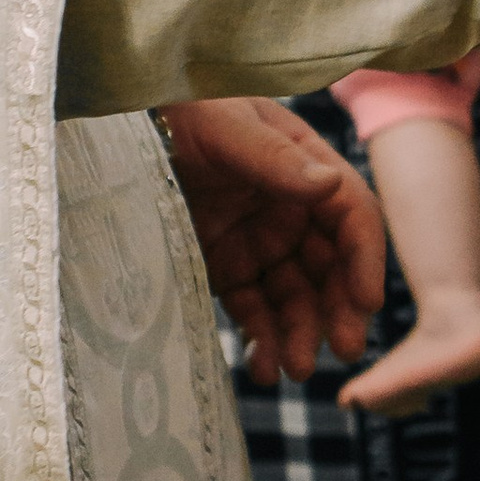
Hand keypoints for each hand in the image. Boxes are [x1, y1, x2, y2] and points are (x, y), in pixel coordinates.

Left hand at [158, 98, 385, 382]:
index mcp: (304, 166)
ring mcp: (260, 242)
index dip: (363, 258)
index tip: (366, 301)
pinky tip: (265, 369)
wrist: (113, 132)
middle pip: (331, 266)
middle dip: (339, 309)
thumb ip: (274, 158)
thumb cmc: (175, 110)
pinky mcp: (228, 270)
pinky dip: (263, 341)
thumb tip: (329, 186)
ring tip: (295, 370)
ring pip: (296, 297)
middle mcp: (291, 208)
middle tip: (343, 349)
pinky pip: (253, 311)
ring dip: (302, 334)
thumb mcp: (223, 125)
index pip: (351, 214)